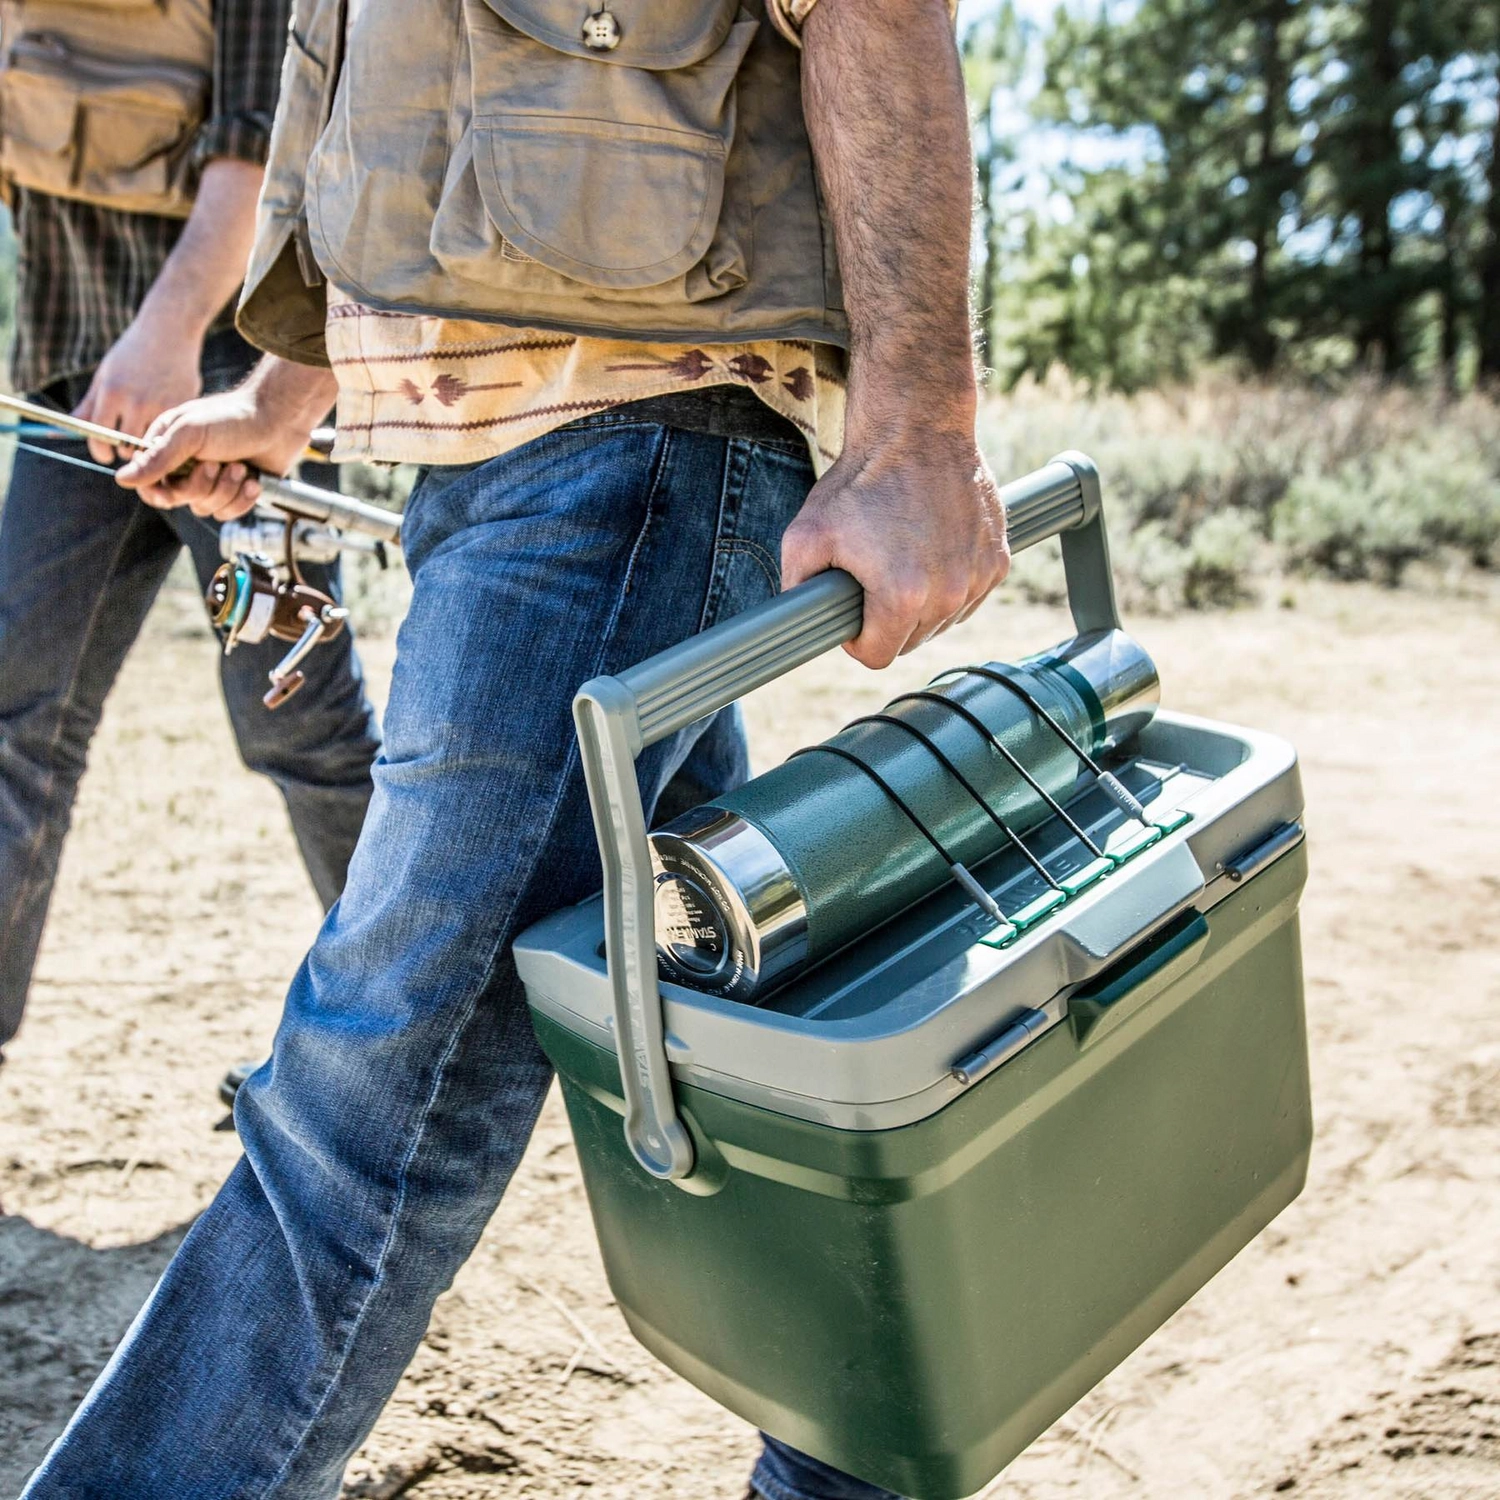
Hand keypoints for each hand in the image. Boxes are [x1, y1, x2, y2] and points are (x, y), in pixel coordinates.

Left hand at [75, 308, 203, 463]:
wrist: (169, 331)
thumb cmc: (131, 353)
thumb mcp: (106, 375)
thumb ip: (89, 405)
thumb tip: (67, 430)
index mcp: (112, 392)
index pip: (99, 435)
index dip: (100, 451)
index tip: (104, 455)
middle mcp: (136, 401)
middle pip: (125, 446)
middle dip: (124, 449)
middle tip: (127, 444)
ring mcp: (162, 405)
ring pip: (150, 445)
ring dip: (146, 444)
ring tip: (147, 434)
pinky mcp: (183, 407)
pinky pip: (171, 433)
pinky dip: (166, 432)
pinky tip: (167, 422)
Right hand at [115, 358, 334, 520]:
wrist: (279, 420)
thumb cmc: (232, 418)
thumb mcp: (189, 433)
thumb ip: (157, 458)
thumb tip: (122, 479)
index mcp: (167, 448)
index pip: (149, 484)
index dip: (158, 492)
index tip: (171, 490)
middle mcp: (186, 465)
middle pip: (179, 499)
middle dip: (201, 485)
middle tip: (217, 464)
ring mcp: (211, 480)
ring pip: (205, 508)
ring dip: (226, 489)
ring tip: (240, 466)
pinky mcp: (234, 491)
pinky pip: (228, 513)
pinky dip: (242, 499)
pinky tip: (253, 480)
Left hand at [781, 429, 1009, 668]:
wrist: (917, 428)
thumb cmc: (861, 480)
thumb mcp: (805, 535)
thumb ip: (797, 588)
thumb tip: (800, 621)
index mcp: (902, 596)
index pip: (877, 655)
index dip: (856, 638)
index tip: (851, 611)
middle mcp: (949, 593)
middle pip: (910, 641)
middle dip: (887, 618)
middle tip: (872, 573)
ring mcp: (978, 577)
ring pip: (942, 621)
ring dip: (921, 602)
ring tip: (902, 556)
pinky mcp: (998, 559)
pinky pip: (968, 595)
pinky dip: (949, 582)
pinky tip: (931, 548)